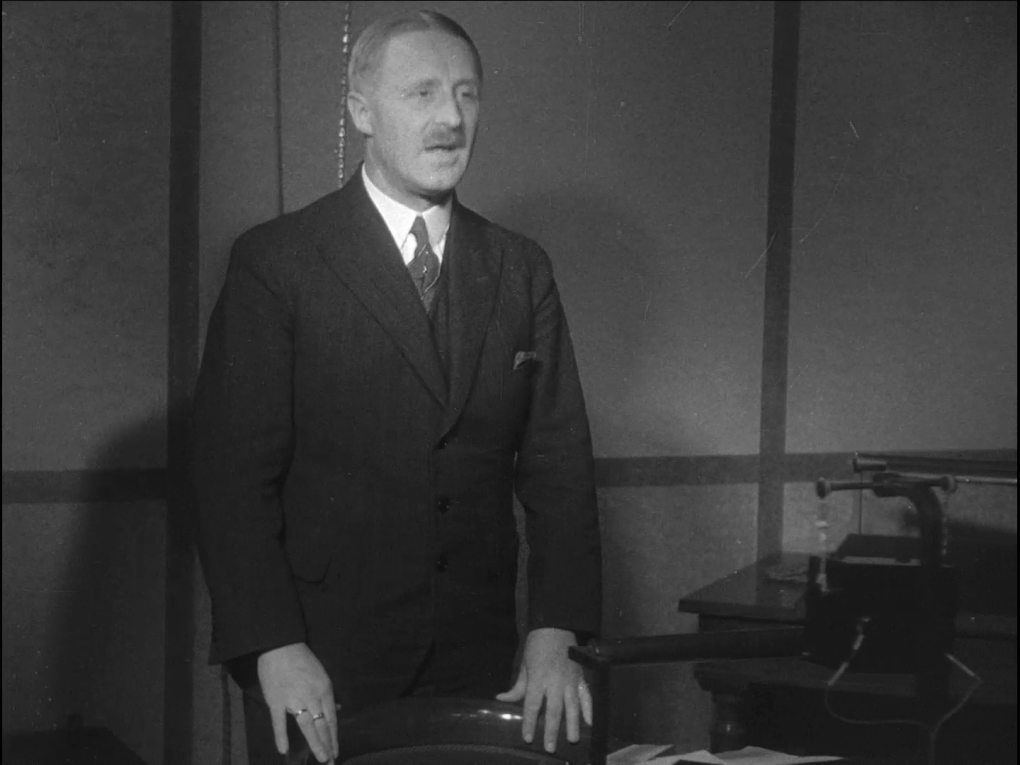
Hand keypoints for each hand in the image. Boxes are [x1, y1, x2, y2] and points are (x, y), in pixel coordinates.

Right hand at [257, 642, 338, 763]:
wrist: (280, 646)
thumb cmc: (302, 659)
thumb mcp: (321, 674)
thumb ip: (325, 695)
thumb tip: (333, 711)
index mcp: (325, 689)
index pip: (331, 719)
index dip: (334, 737)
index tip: (336, 751)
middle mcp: (312, 697)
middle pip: (322, 726)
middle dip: (327, 745)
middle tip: (330, 761)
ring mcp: (294, 700)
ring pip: (307, 727)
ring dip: (315, 744)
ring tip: (321, 759)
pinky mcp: (276, 701)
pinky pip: (279, 722)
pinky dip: (281, 737)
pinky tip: (284, 750)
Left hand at [496, 627, 592, 752]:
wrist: (556, 626)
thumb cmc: (536, 646)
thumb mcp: (524, 665)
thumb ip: (517, 686)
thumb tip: (501, 699)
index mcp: (538, 678)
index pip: (532, 705)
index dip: (529, 722)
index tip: (527, 737)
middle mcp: (555, 682)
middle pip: (554, 710)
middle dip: (551, 730)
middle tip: (550, 748)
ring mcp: (571, 680)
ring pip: (572, 706)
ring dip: (573, 724)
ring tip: (573, 740)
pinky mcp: (581, 677)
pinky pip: (587, 695)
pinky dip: (589, 709)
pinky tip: (590, 723)